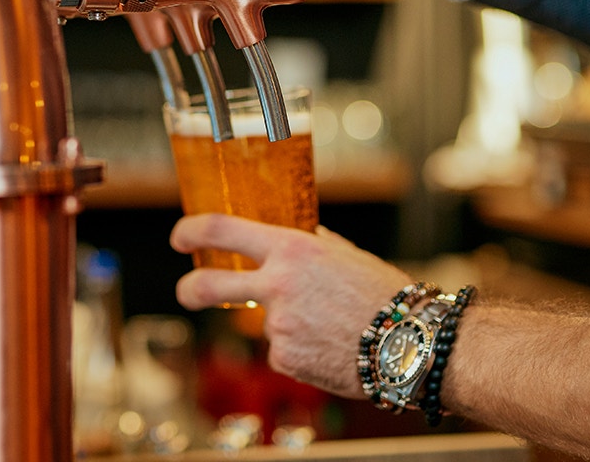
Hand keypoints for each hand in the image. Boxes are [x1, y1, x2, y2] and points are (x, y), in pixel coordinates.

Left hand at [171, 214, 412, 397]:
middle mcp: (277, 285)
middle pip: (207, 285)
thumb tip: (285, 237)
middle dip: (189, 288)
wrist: (410, 342)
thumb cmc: (382, 292)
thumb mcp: (342, 253)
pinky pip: (281, 350)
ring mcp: (277, 326)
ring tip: (329, 325)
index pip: (222, 229)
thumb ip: (307, 244)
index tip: (180, 236)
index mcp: (291, 250)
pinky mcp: (284, 359)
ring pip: (264, 322)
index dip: (191, 230)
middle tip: (187, 290)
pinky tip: (330, 345)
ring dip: (288, 325)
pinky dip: (300, 349)